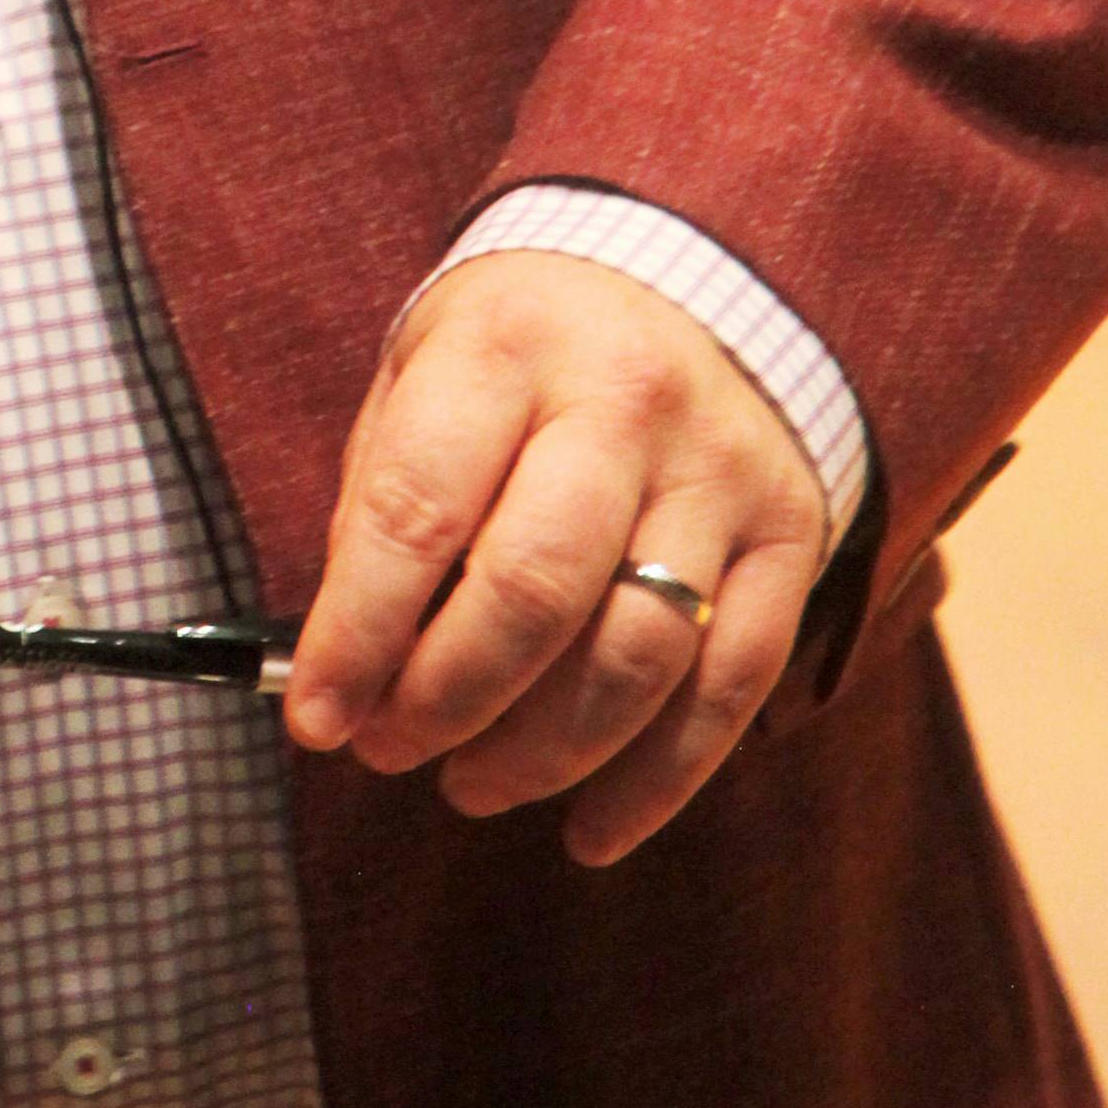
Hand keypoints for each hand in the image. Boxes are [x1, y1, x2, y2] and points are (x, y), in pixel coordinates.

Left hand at [282, 251, 829, 865]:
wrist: (691, 277)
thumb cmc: (522, 352)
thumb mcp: (425, 371)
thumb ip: (383, 504)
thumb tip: (341, 667)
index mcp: (505, 348)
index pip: (419, 507)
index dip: (359, 631)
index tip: (316, 718)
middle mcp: (624, 402)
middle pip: (536, 590)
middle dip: (448, 699)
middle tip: (392, 753)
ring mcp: (718, 473)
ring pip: (638, 654)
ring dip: (542, 753)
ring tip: (472, 783)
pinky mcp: (791, 537)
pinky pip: (730, 687)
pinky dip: (657, 782)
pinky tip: (590, 829)